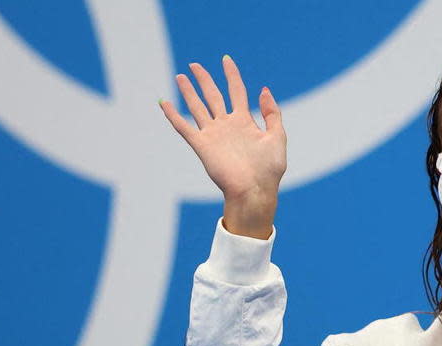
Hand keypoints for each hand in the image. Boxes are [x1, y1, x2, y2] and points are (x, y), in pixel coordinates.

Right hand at [160, 55, 285, 238]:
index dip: (231, 75)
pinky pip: (184, 127)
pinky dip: (173, 115)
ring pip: (197, 107)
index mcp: (245, 122)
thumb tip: (263, 89)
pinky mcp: (202, 146)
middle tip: (194, 65)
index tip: (226, 60)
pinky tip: (164, 102)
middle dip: (204, 80)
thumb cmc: (269, 169)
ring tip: (180, 77)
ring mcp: (213, 135)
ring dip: (188, 92)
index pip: (236, 91)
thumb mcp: (277, 137)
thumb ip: (272, 113)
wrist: (255, 191)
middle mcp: (227, 125)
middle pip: (213, 95)